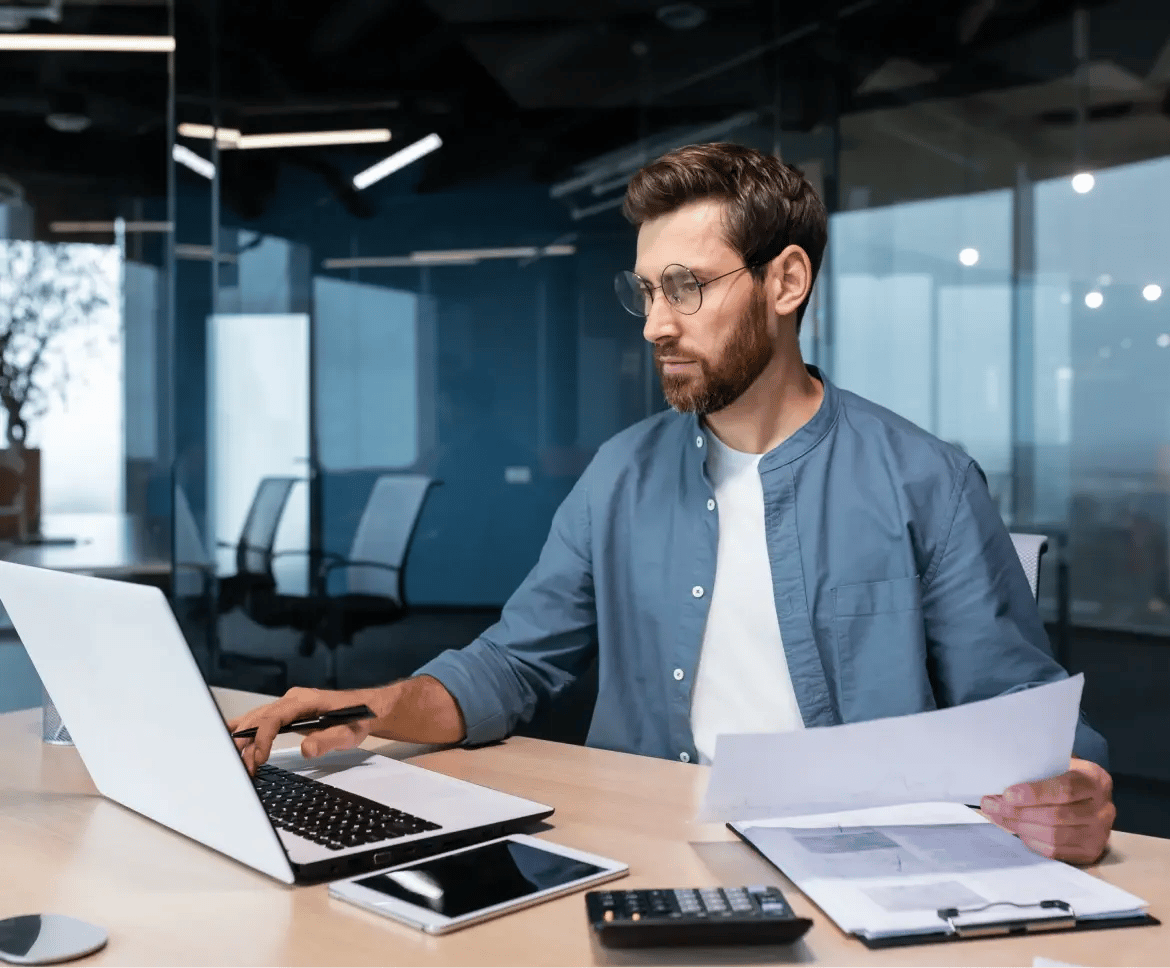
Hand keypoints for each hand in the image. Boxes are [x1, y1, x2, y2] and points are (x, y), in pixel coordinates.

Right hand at [227, 686, 382, 775]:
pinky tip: (230, 739)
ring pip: (257, 719)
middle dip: (248, 743)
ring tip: (239, 764)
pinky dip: (245, 730)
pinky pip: (261, 720)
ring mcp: (287, 705)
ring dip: (245, 741)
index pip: (274, 716)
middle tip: (245, 769)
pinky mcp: (286, 713)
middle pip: (260, 718)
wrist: (366, 709)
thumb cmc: (357, 719)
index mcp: (304, 700)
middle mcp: (292, 699)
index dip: (263, 737)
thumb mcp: (349, 733)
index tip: (260, 758)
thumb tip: (307, 749)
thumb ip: (328, 740)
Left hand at [981, 758, 1115, 863]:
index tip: (1007, 794)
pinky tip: (1015, 829)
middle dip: (1018, 812)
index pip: (1066, 789)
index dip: (1035, 794)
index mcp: (1095, 780)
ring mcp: (1100, 834)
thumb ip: (1036, 768)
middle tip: (990, 804)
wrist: (1088, 795)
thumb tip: (999, 776)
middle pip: (1056, 815)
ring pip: (1054, 835)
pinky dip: (1031, 840)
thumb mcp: (1057, 763)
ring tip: (997, 815)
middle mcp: (1104, 808)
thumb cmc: (1064, 775)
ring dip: (1019, 826)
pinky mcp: (1091, 852)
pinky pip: (1055, 851)